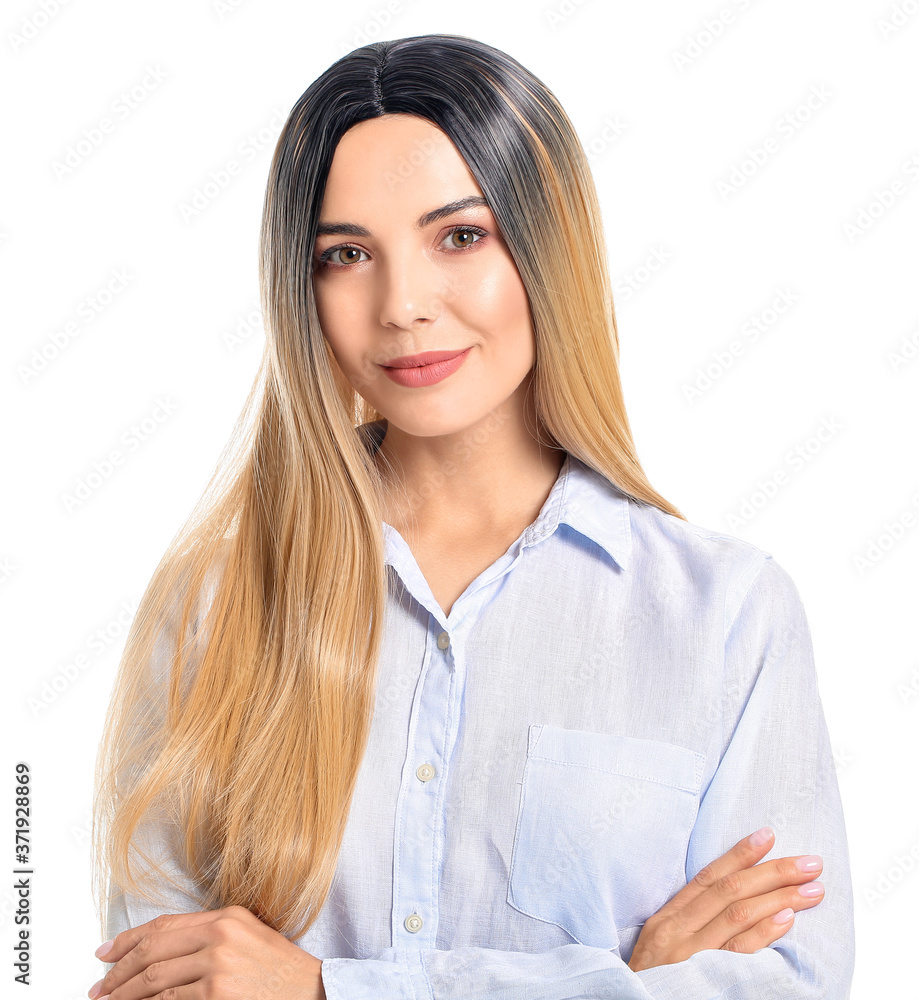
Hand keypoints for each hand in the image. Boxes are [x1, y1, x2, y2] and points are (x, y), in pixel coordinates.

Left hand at [87, 905, 325, 999]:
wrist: (312, 992)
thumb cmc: (280, 972)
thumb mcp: (248, 938)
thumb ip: (209, 937)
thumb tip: (159, 954)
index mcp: (226, 917)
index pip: (163, 926)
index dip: (127, 940)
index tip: (105, 954)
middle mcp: (220, 935)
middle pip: (152, 952)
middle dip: (117, 974)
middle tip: (99, 989)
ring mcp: (218, 966)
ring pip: (154, 982)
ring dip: (125, 997)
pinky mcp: (217, 994)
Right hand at [626, 827, 823, 970]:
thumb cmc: (654, 982)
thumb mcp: (662, 946)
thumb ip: (691, 923)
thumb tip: (736, 901)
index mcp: (668, 917)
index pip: (709, 876)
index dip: (740, 854)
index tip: (769, 835)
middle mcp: (678, 929)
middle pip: (730, 890)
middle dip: (774, 872)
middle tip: (810, 864)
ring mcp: (691, 954)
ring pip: (738, 914)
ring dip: (780, 898)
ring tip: (812, 890)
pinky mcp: (703, 979)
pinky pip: (738, 952)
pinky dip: (764, 933)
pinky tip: (787, 919)